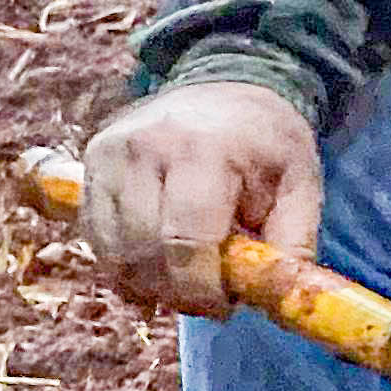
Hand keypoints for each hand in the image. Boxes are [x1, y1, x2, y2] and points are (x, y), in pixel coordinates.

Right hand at [80, 81, 321, 317]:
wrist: (225, 84)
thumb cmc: (265, 144)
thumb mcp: (300, 186)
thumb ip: (290, 245)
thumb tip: (271, 300)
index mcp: (203, 151)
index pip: (185, 243)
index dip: (201, 290)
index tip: (225, 305)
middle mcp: (144, 148)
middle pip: (142, 254)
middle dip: (176, 292)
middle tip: (209, 295)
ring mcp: (109, 155)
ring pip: (114, 254)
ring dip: (149, 283)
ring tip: (186, 274)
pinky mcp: (90, 164)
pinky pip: (96, 238)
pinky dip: (126, 264)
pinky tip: (159, 258)